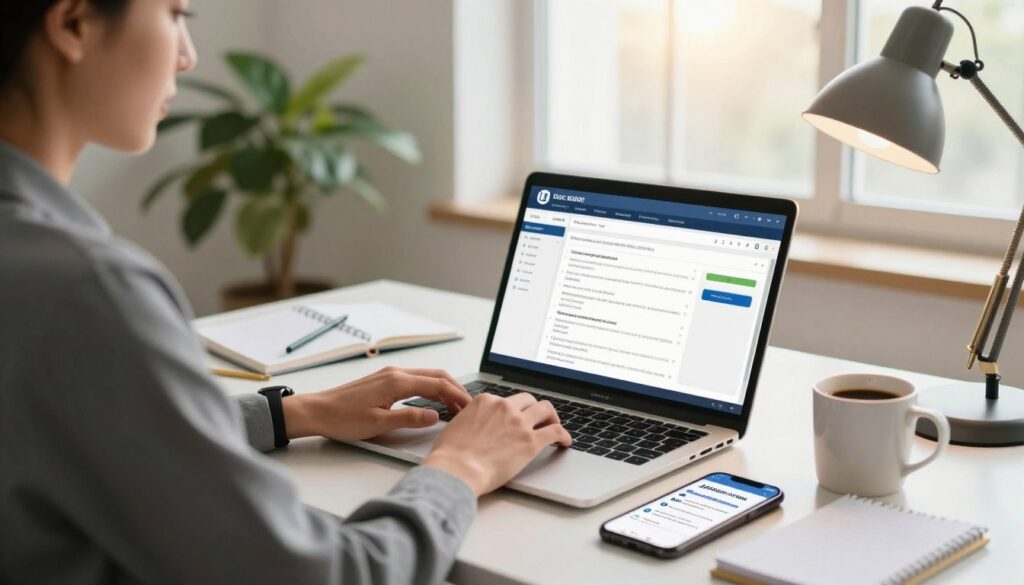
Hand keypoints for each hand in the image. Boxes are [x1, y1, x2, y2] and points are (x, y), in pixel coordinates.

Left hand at [281, 366, 470, 442]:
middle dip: (456, 390)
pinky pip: (416, 379)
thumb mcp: (378, 424)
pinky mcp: (384, 380)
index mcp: (397, 382)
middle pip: (437, 375)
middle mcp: (396, 373)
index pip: (438, 385)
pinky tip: (433, 401)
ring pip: (427, 376)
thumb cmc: (342, 419)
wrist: (317, 411)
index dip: (457, 397)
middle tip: (468, 408)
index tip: (469, 409)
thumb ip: (409, 419)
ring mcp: (390, 374)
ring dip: (444, 388)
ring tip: (455, 406)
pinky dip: (431, 388)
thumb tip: (435, 416)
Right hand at [421, 392, 571, 495]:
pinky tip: (565, 442)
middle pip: (528, 400)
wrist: (456, 469)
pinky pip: (555, 432)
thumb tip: (477, 427)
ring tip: (555, 426)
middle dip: (534, 409)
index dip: (514, 409)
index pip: (507, 399)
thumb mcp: (457, 425)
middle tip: (539, 419)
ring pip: (545, 410)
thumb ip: (472, 420)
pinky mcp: (531, 441)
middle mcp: (504, 407)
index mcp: (486, 401)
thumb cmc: (450, 455)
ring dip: (552, 417)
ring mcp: (519, 423)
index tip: (517, 416)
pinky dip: (563, 435)